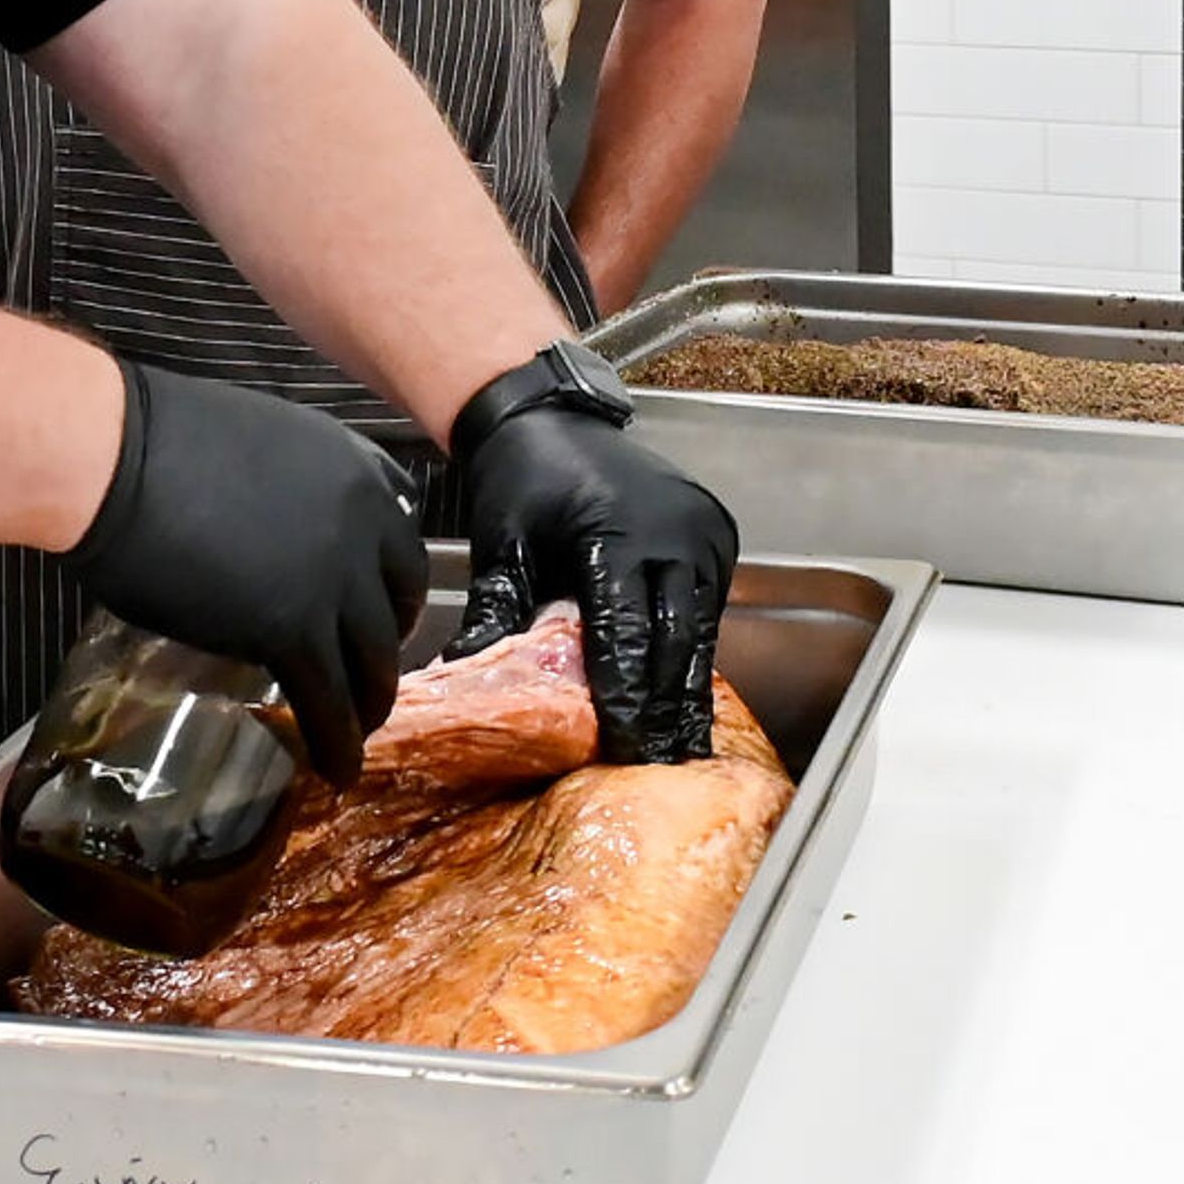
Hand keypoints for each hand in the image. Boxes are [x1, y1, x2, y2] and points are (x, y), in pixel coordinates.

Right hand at [65, 359, 429, 786]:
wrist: (117, 458)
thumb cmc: (157, 440)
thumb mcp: (264, 443)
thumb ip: (296, 490)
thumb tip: (285, 534)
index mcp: (355, 471)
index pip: (400, 547)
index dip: (391, 592)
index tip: (380, 617)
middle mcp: (361, 523)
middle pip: (395, 605)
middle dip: (384, 649)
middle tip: (368, 677)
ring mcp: (331, 577)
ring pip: (369, 660)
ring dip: (366, 705)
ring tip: (356, 735)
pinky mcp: (290, 628)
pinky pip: (327, 699)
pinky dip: (336, 743)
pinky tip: (337, 768)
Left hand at [448, 411, 737, 763]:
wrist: (550, 417)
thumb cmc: (521, 480)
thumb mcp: (503, 547)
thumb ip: (496, 614)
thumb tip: (466, 678)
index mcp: (619, 534)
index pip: (627, 635)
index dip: (626, 698)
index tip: (624, 750)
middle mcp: (675, 532)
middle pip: (674, 641)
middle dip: (664, 709)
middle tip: (658, 766)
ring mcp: (704, 531)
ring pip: (701, 628)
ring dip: (688, 688)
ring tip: (681, 748)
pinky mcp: (717, 533)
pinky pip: (709, 606)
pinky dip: (695, 651)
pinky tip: (687, 698)